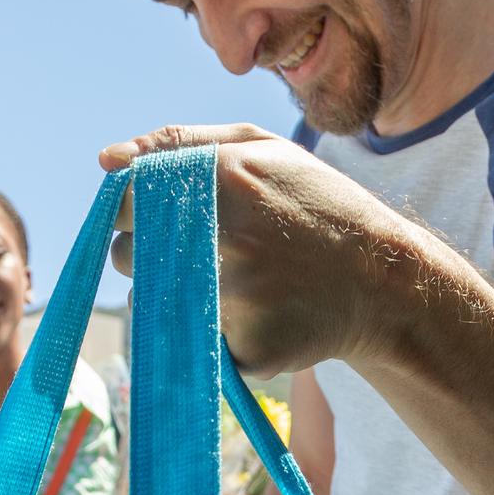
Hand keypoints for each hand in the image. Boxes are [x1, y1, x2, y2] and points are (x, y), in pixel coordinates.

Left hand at [101, 124, 427, 376]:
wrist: (386, 282)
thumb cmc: (316, 206)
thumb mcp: (263, 150)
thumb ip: (181, 144)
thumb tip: (107, 160)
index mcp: (222, 180)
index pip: (125, 201)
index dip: (134, 212)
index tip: (156, 216)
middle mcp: (223, 240)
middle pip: (129, 257)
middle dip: (152, 255)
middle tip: (211, 250)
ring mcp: (234, 301)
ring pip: (157, 303)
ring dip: (181, 294)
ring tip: (241, 281)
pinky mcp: (246, 350)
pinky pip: (200, 344)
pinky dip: (221, 332)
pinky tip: (263, 315)